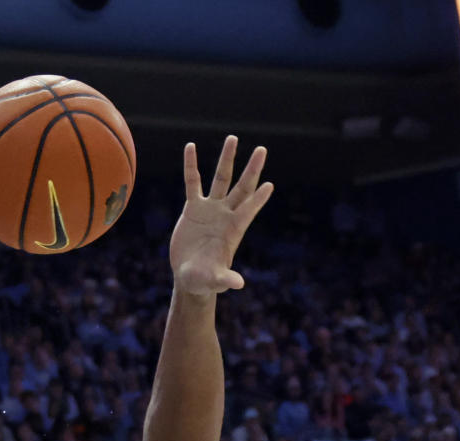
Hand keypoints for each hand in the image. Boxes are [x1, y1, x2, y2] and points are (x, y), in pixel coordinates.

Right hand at [169, 135, 272, 296]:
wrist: (190, 275)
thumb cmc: (205, 280)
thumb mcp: (215, 281)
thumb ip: (226, 279)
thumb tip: (239, 284)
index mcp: (233, 230)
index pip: (248, 210)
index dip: (257, 199)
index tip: (269, 185)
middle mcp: (226, 215)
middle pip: (241, 188)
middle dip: (252, 170)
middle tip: (262, 149)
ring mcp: (211, 209)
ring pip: (221, 179)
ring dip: (227, 160)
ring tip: (233, 138)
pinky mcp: (194, 208)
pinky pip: (192, 182)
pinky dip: (191, 166)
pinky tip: (191, 147)